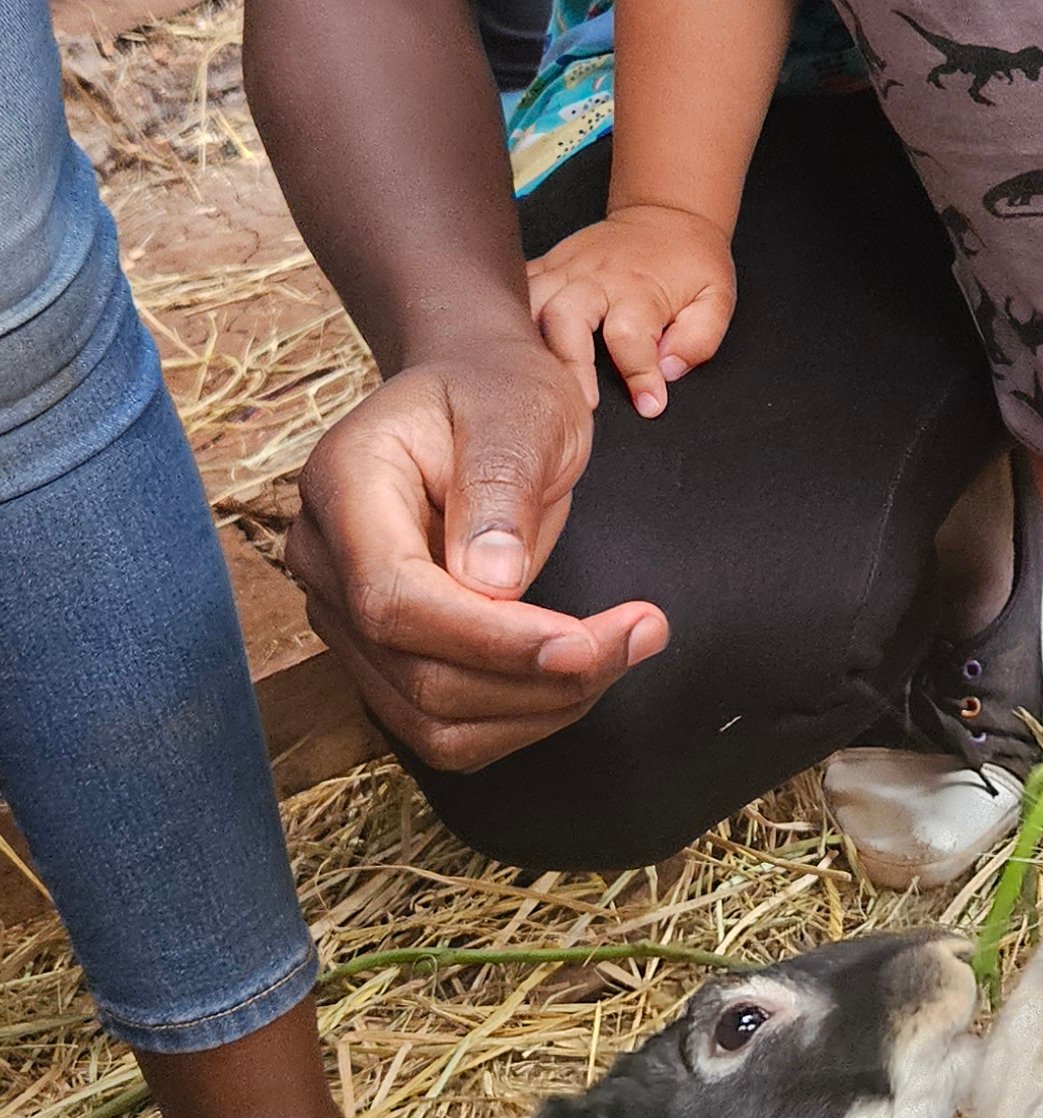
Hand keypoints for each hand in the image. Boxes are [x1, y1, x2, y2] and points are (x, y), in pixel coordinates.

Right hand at [287, 336, 668, 773]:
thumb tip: (492, 583)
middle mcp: (324, 561)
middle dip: (538, 678)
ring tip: (625, 647)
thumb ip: (500, 486)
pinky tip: (580, 672)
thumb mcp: (517, 408)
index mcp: (343, 485)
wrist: (472, 398)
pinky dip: (523, 717)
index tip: (583, 642)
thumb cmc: (496, 390)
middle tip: (644, 633)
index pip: (393, 598)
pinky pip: (445, 727)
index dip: (489, 639)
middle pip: (416, 672)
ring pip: (432, 721)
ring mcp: (345, 617)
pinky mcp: (382, 658)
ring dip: (540, 708)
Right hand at [526, 202, 735, 415]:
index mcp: (639, 289)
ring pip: (531, 303)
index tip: (649, 404)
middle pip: (565, 318)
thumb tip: (668, 370)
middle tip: (577, 403)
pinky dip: (509, 313)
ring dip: (529, 343)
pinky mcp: (549, 265)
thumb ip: (698, 338)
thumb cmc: (690, 261)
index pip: (632, 337)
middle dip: (568, 364)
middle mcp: (596, 278)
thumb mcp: (716, 298)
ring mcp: (567, 269)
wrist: (667, 216)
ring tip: (537, 380)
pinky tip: (511, 345)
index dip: (639, 375)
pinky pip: (519, 287)